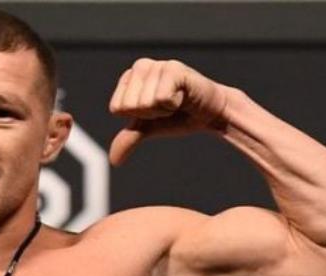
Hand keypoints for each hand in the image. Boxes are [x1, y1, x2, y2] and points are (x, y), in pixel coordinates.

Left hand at [107, 59, 229, 165]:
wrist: (211, 114)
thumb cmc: (179, 116)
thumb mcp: (150, 127)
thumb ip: (129, 137)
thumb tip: (114, 160)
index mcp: (129, 77)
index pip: (117, 108)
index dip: (138, 117)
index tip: (155, 110)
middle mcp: (141, 66)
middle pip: (129, 106)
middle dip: (150, 114)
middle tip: (168, 106)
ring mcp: (158, 65)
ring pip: (145, 103)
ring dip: (163, 109)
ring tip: (176, 101)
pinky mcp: (175, 69)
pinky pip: (161, 98)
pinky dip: (173, 105)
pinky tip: (183, 97)